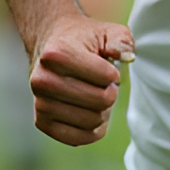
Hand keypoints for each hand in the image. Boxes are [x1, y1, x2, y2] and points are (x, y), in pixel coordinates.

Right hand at [29, 14, 135, 145]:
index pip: (105, 77)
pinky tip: (93, 113)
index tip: (109, 67)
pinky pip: (76, 139)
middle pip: (100, 102)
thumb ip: (121, 41)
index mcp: (57, 55)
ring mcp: (40, 103)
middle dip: (111, 93)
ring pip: (91, 121)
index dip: (114, 74)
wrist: (50, 42)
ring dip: (103, 111)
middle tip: (105, 84)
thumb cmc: (82, 37)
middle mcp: (44, 80)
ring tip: (97, 95)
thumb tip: (129, 58)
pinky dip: (92, 130)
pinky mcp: (41, 121)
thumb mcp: (105, 31)